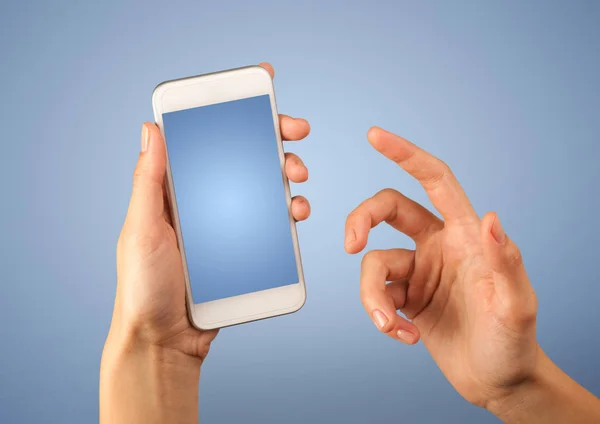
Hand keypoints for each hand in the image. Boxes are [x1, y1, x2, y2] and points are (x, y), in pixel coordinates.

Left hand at [100, 63, 310, 423]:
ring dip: (287, 173)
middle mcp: (206, 201)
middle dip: (273, 138)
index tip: (262, 86)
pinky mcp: (246, 249)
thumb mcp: (141, 229)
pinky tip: (297, 212)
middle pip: (245, 157)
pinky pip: (274, 223)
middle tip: (296, 131)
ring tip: (298, 178)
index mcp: (177, 189)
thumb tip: (150, 128)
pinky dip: (290, 212)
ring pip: (265, 187)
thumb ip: (149, 181)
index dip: (234, 111)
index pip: (207, 139)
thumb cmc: (143, 287)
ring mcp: (229, 225)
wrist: (165, 341)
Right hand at [345, 127, 537, 408]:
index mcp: (465, 234)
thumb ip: (505, 261)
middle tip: (350, 245)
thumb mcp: (515, 305)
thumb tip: (490, 218)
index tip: (375, 136)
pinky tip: (406, 337)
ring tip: (393, 328)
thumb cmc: (513, 342)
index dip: (405, 155)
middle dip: (361, 221)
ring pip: (374, 266)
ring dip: (373, 298)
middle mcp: (438, 245)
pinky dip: (383, 318)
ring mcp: (419, 272)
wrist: (497, 382)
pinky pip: (377, 296)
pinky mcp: (405, 298)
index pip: (434, 181)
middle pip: (386, 211)